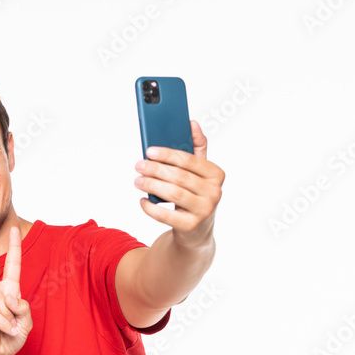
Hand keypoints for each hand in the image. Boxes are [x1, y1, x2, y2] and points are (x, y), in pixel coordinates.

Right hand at [0, 225, 31, 354]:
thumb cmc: (8, 340)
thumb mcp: (25, 323)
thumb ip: (23, 307)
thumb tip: (8, 295)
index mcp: (6, 292)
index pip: (10, 267)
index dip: (13, 248)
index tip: (13, 230)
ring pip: (2, 298)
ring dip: (10, 317)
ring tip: (8, 329)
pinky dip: (4, 324)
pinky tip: (3, 331)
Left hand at [134, 120, 224, 248]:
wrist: (196, 231)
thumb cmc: (195, 195)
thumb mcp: (199, 173)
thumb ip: (197, 148)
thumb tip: (192, 123)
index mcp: (216, 174)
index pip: (190, 160)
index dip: (168, 154)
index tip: (149, 150)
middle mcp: (214, 192)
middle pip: (179, 177)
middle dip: (156, 170)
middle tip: (139, 165)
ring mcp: (204, 211)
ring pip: (173, 194)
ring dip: (151, 185)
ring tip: (138, 181)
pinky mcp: (191, 226)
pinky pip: (166, 215)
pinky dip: (151, 207)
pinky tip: (142, 201)